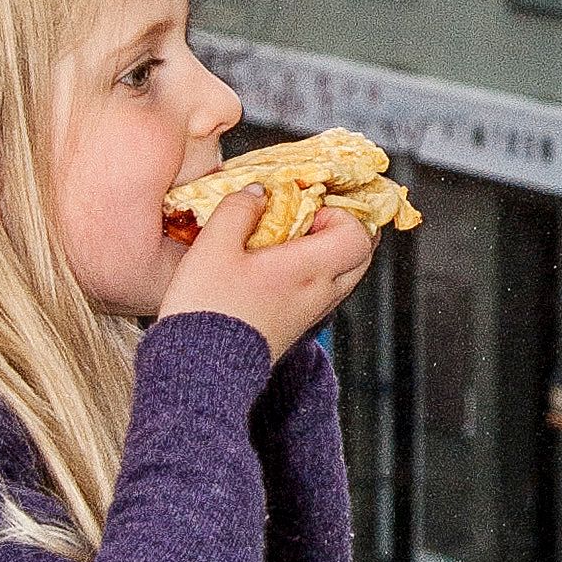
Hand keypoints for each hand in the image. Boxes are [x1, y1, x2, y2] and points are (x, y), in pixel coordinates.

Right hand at [157, 188, 380, 364]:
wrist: (199, 370)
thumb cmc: (208, 310)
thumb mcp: (213, 247)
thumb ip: (238, 211)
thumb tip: (258, 191)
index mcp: (310, 270)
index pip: (359, 234)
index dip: (341, 212)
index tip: (309, 205)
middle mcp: (320, 293)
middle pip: (362, 254)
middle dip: (343, 228)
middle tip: (310, 216)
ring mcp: (312, 313)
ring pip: (345, 274)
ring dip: (329, 251)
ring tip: (290, 239)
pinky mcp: (297, 326)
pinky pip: (324, 291)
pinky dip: (314, 272)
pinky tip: (277, 266)